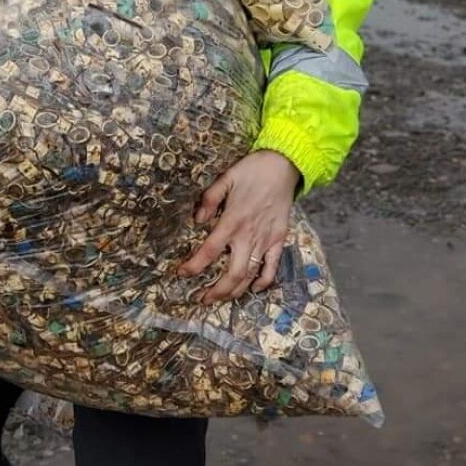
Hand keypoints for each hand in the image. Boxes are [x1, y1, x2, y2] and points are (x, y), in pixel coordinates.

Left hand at [177, 149, 299, 303]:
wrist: (283, 166)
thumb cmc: (251, 170)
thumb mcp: (225, 178)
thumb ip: (209, 199)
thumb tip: (197, 220)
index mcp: (232, 220)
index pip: (210, 250)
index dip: (194, 266)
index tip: (182, 274)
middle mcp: (249, 235)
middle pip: (233, 273)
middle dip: (217, 292)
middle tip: (203, 299)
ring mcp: (266, 240)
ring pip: (250, 275)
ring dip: (235, 291)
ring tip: (221, 298)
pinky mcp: (279, 240)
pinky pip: (272, 267)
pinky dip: (263, 282)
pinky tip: (252, 288)